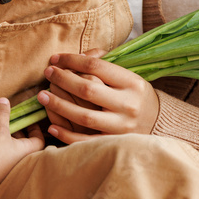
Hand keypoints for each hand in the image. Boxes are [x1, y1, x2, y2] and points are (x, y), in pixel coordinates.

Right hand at [0, 98, 43, 196]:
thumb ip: (2, 114)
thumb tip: (4, 101)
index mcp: (26, 153)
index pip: (39, 139)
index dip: (34, 127)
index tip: (28, 119)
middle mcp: (18, 163)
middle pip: (23, 144)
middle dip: (17, 131)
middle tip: (10, 121)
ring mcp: (6, 170)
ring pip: (10, 151)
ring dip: (4, 139)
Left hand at [39, 50, 159, 143]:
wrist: (157, 122)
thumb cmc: (135, 94)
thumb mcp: (128, 75)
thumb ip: (105, 63)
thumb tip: (77, 56)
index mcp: (131, 82)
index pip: (96, 66)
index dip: (72, 60)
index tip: (55, 59)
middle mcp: (127, 104)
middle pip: (87, 90)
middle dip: (62, 80)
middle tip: (47, 73)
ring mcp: (121, 126)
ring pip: (83, 116)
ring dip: (58, 105)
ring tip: (41, 96)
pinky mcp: (113, 142)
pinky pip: (85, 140)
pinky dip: (66, 134)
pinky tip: (51, 126)